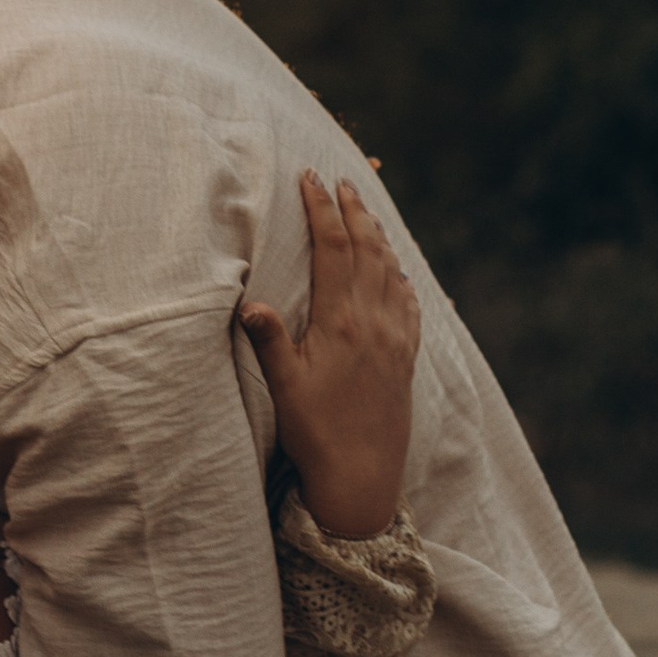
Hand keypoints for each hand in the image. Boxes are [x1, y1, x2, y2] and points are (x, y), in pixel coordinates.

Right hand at [239, 171, 419, 542]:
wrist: (363, 477)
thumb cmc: (316, 432)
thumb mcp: (283, 386)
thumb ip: (269, 340)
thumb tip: (248, 301)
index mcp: (341, 323)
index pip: (333, 249)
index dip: (321, 210)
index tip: (310, 179)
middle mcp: (374, 324)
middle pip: (368, 250)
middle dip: (353, 210)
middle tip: (340, 181)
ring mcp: (395, 340)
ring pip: (390, 271)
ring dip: (378, 236)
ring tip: (366, 211)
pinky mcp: (406, 359)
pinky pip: (409, 304)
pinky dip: (400, 276)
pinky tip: (396, 271)